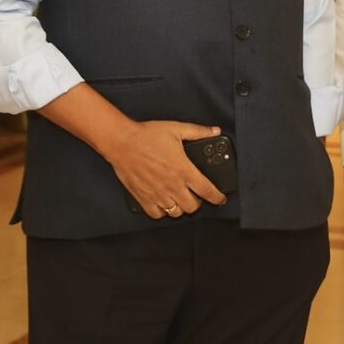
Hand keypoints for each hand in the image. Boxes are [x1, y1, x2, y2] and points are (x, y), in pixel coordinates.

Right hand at [109, 120, 227, 218]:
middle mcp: (172, 185)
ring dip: (181, 207)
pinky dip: (163, 211)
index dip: (217, 197)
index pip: (207, 190)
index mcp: (184, 169)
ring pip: (176, 213)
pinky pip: (157, 215)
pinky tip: (164, 202)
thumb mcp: (177, 129)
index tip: (220, 199)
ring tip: (181, 198)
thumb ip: (198, 132)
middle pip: (192, 206)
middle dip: (198, 202)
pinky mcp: (143, 198)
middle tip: (196, 194)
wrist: (122, 142)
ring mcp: (157, 194)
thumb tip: (215, 130)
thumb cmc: (148, 135)